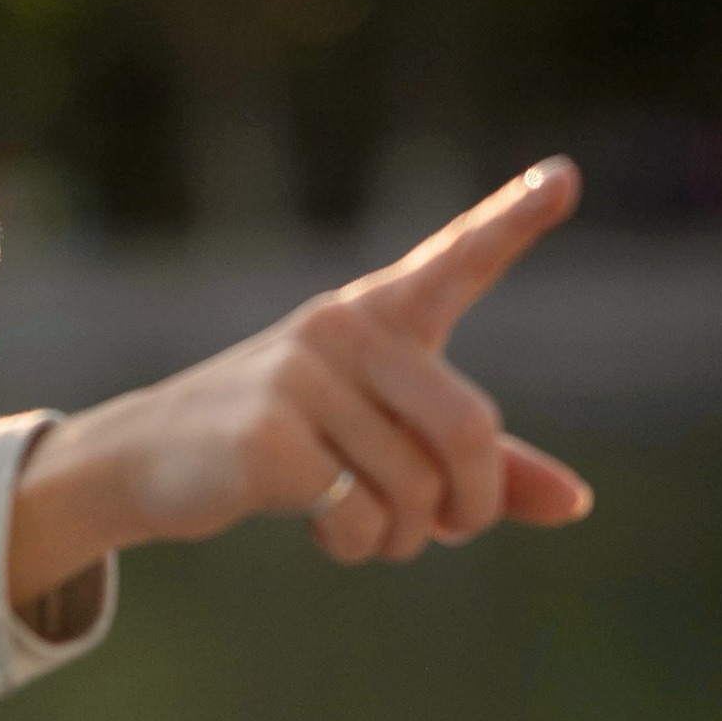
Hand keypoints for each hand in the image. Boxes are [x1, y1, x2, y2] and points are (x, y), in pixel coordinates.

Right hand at [7, 159, 594, 610]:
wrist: (143, 464)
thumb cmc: (282, 447)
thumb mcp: (382, 445)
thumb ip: (477, 468)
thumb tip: (578, 505)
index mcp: (375, 315)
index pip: (456, 260)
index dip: (514, 219)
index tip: (566, 175)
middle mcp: (341, 328)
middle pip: (467, 429)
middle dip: (475, 502)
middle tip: (454, 531)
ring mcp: (299, 376)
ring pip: (416, 488)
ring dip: (406, 537)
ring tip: (367, 532)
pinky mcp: (267, 435)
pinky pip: (362, 516)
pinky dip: (358, 545)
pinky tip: (321, 530)